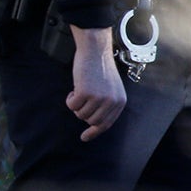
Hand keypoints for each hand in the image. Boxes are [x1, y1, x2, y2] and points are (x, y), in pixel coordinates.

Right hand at [67, 26, 124, 141]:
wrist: (95, 52)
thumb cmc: (100, 69)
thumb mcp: (110, 89)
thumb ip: (106, 104)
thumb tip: (94, 123)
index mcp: (119, 102)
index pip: (106, 123)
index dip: (94, 132)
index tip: (84, 138)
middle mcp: (111, 102)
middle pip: (91, 120)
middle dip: (83, 112)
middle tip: (81, 99)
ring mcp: (99, 98)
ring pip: (80, 114)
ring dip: (76, 104)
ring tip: (80, 90)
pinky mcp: (86, 93)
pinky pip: (72, 105)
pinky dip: (70, 99)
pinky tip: (75, 88)